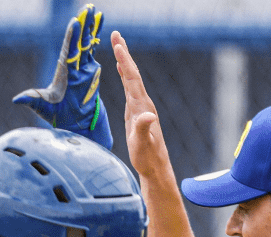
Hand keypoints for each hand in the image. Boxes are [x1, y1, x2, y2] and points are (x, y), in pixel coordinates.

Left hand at [13, 4, 111, 149]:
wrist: (75, 127)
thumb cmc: (58, 118)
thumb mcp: (43, 108)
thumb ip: (32, 100)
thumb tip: (16, 99)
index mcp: (63, 72)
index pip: (68, 51)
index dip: (72, 37)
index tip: (75, 22)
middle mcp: (72, 68)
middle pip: (79, 43)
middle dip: (83, 26)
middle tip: (87, 8)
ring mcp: (83, 70)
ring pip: (87, 45)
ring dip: (91, 29)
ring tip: (96, 13)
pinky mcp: (92, 74)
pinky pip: (95, 54)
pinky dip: (98, 41)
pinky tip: (101, 29)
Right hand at [112, 31, 171, 181]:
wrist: (155, 167)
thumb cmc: (147, 157)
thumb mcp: (142, 144)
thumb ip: (144, 129)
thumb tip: (148, 116)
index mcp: (142, 107)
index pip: (132, 79)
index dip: (125, 61)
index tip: (117, 45)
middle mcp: (143, 103)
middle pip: (132, 73)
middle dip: (124, 54)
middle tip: (116, 35)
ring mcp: (140, 107)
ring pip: (131, 79)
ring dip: (124, 62)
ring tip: (118, 46)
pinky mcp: (137, 112)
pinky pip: (130, 88)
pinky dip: (125, 76)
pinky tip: (122, 71)